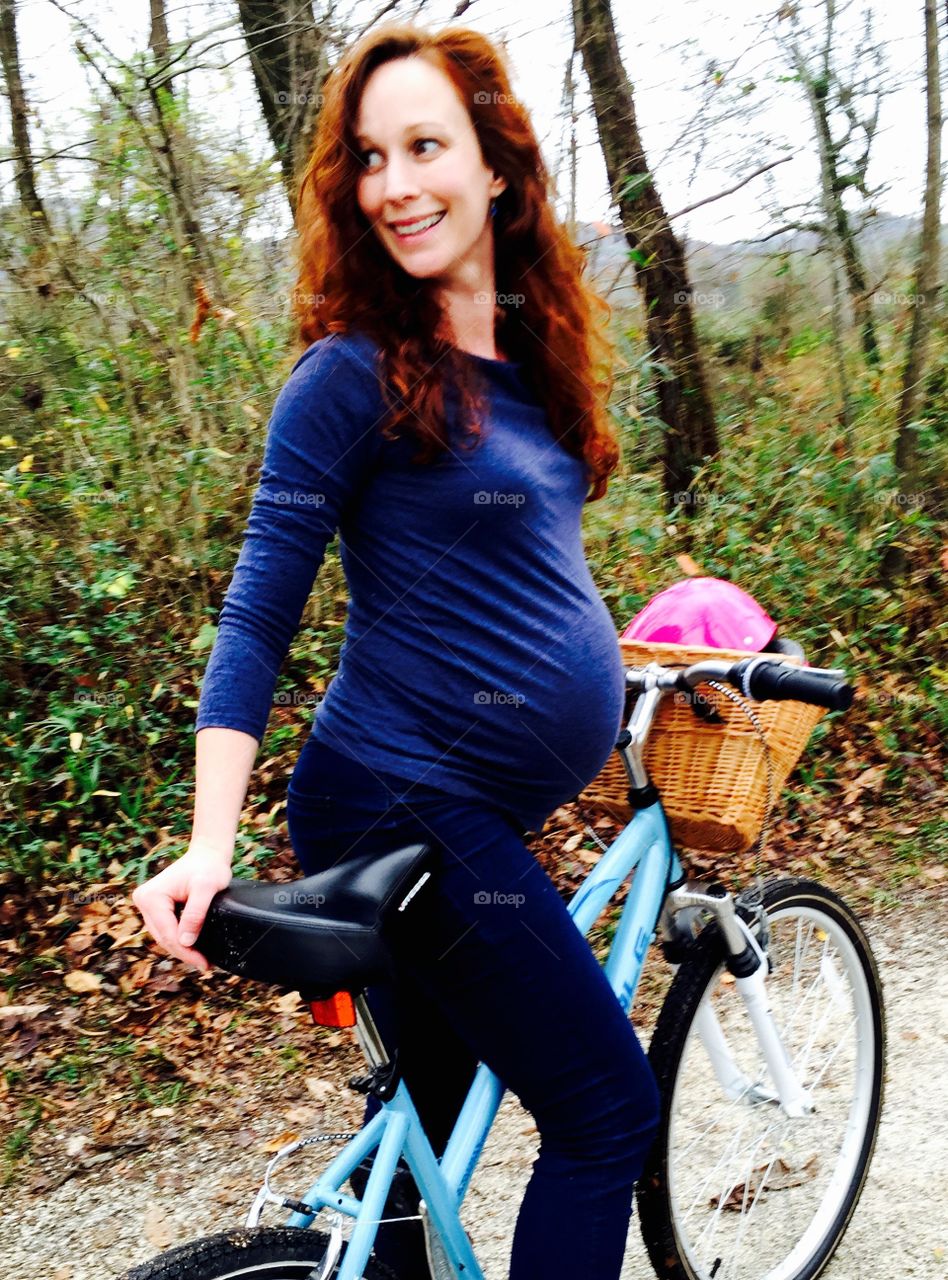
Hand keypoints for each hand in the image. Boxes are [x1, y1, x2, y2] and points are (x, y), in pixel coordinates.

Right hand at [132, 839, 232, 971]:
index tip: (204, 963)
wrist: (207, 854)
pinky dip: (179, 939)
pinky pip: (166, 929)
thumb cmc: (208, 867)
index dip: (186, 951)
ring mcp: (147, 904)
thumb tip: (185, 941)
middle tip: (205, 965)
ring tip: (201, 960)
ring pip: (164, 936)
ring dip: (181, 948)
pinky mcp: (155, 907)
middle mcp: (143, 900)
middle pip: (164, 937)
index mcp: (151, 897)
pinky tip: (194, 947)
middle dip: (184, 952)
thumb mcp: (206, 888)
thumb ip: (195, 914)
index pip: (168, 933)